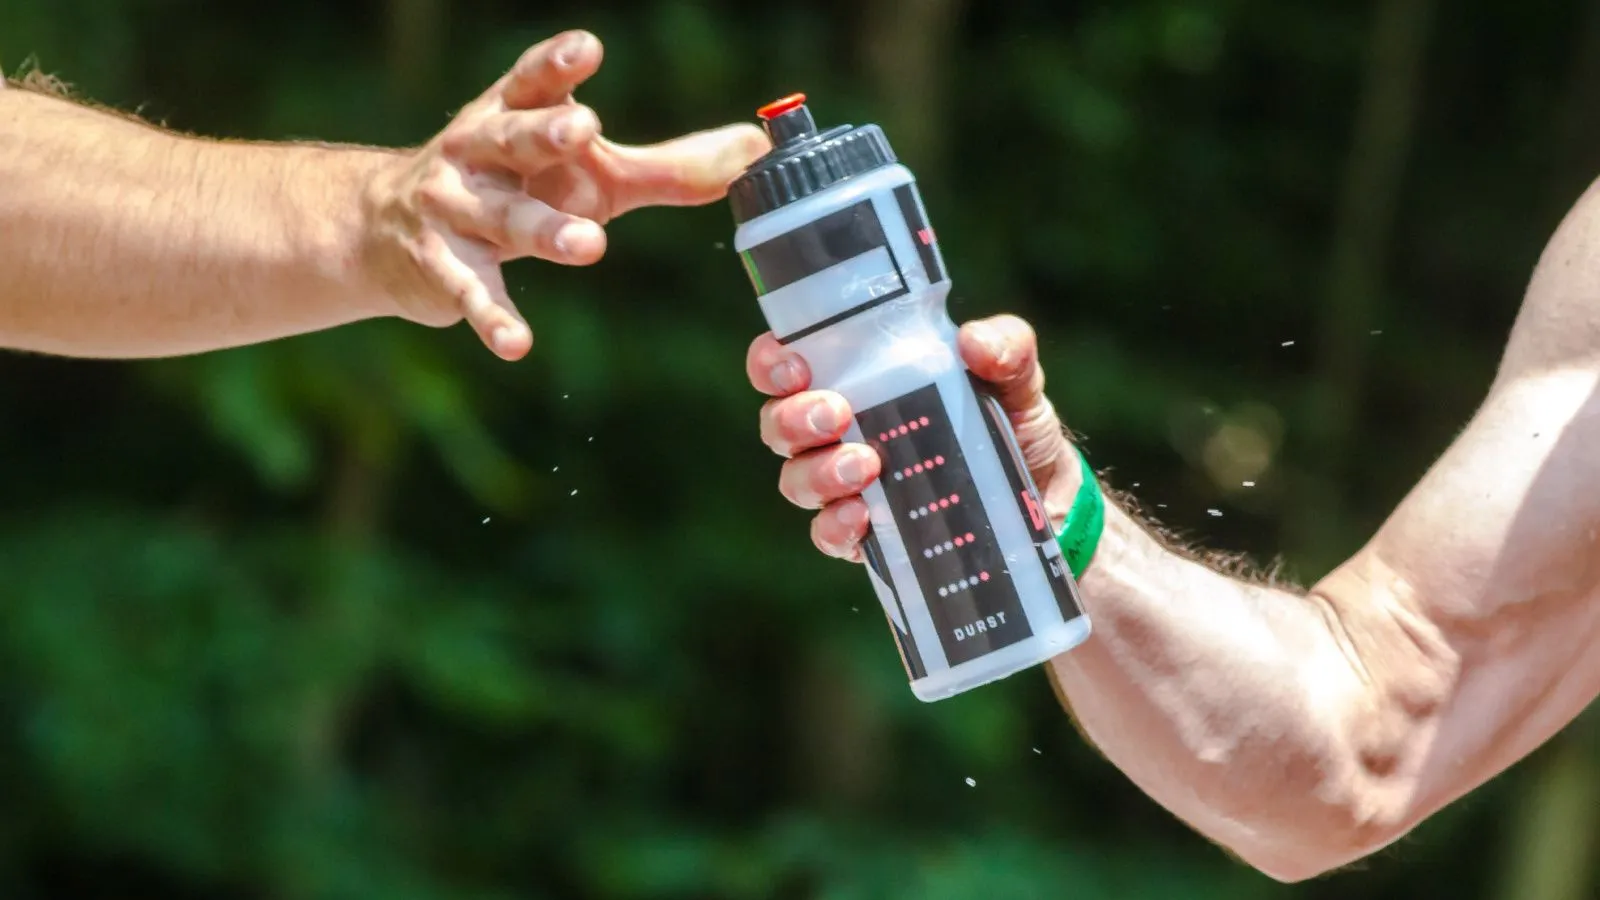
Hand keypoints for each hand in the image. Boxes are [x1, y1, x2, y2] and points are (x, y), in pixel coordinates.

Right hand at [363, 29, 769, 359]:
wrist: (388, 232)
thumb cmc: (517, 187)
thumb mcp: (590, 174)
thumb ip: (670, 166)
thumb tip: (756, 149)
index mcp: (512, 114)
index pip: (534, 81)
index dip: (558, 64)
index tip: (588, 49)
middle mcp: (476, 151)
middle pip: (514, 137)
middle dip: (547, 132)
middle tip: (585, 128)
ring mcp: (453, 208)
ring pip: (503, 218)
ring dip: (543, 230)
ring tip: (589, 244)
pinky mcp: (441, 265)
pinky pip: (473, 292)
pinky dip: (494, 318)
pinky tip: (516, 344)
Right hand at [747, 314, 1080, 561]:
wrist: (1044, 494)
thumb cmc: (1011, 419)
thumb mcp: (1016, 374)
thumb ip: (1004, 346)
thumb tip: (974, 343)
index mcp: (855, 379)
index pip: (785, 366)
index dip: (771, 363)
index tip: (795, 365)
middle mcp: (838, 433)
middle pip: (777, 425)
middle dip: (794, 419)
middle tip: (837, 413)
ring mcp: (847, 487)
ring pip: (795, 480)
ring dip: (818, 471)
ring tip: (865, 465)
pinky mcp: (867, 536)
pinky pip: (828, 535)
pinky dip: (836, 526)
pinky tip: (862, 515)